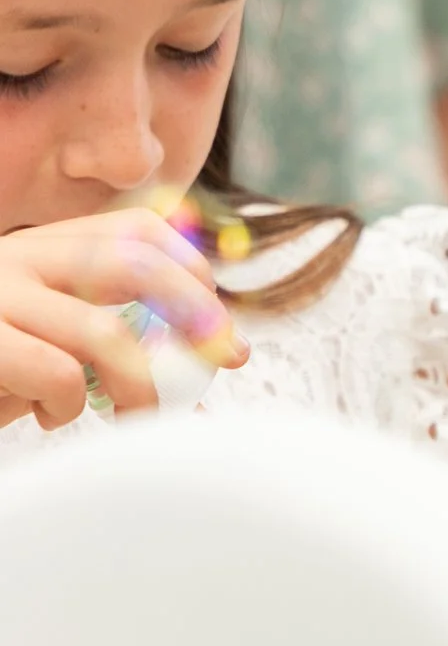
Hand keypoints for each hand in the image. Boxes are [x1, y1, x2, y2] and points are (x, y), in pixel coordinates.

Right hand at [0, 211, 247, 430]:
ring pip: (103, 333)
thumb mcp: (53, 346)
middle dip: (195, 312)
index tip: (220, 320)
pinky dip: (69, 405)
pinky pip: (56, 373)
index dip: (190, 268)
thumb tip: (199, 404)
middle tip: (228, 360)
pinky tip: (51, 417)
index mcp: (41, 249)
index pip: (134, 228)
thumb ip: (112, 349)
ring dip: (140, 387)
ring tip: (133, 417)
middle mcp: (16, 258)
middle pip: (133, 264)